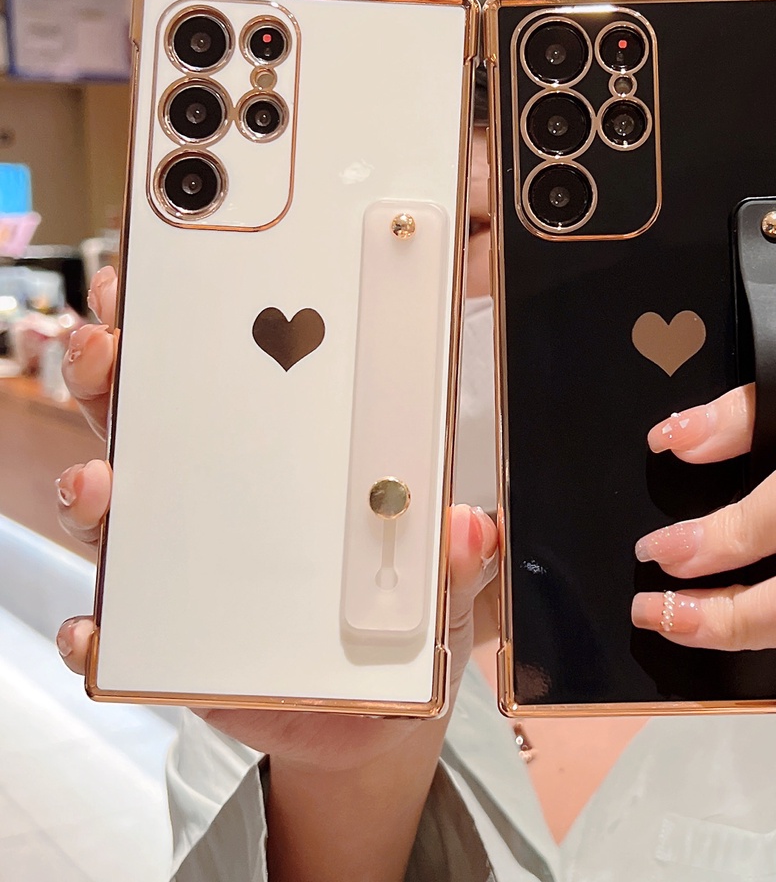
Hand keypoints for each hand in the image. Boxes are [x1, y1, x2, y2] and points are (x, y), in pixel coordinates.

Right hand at [55, 266, 497, 771]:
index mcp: (286, 458)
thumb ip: (459, 555)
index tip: (169, 274)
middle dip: (112, 368)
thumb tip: (467, 525)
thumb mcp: (444, 578)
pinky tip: (99, 628)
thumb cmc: (401, 619)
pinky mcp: (167, 642)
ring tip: (103, 479)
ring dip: (95, 483)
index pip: (231, 373)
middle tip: (109, 343)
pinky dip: (94, 627)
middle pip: (146, 417)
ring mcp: (184, 566)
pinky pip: (112, 628)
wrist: (373, 714)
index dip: (192, 318)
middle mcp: (220, 497)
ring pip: (117, 509)